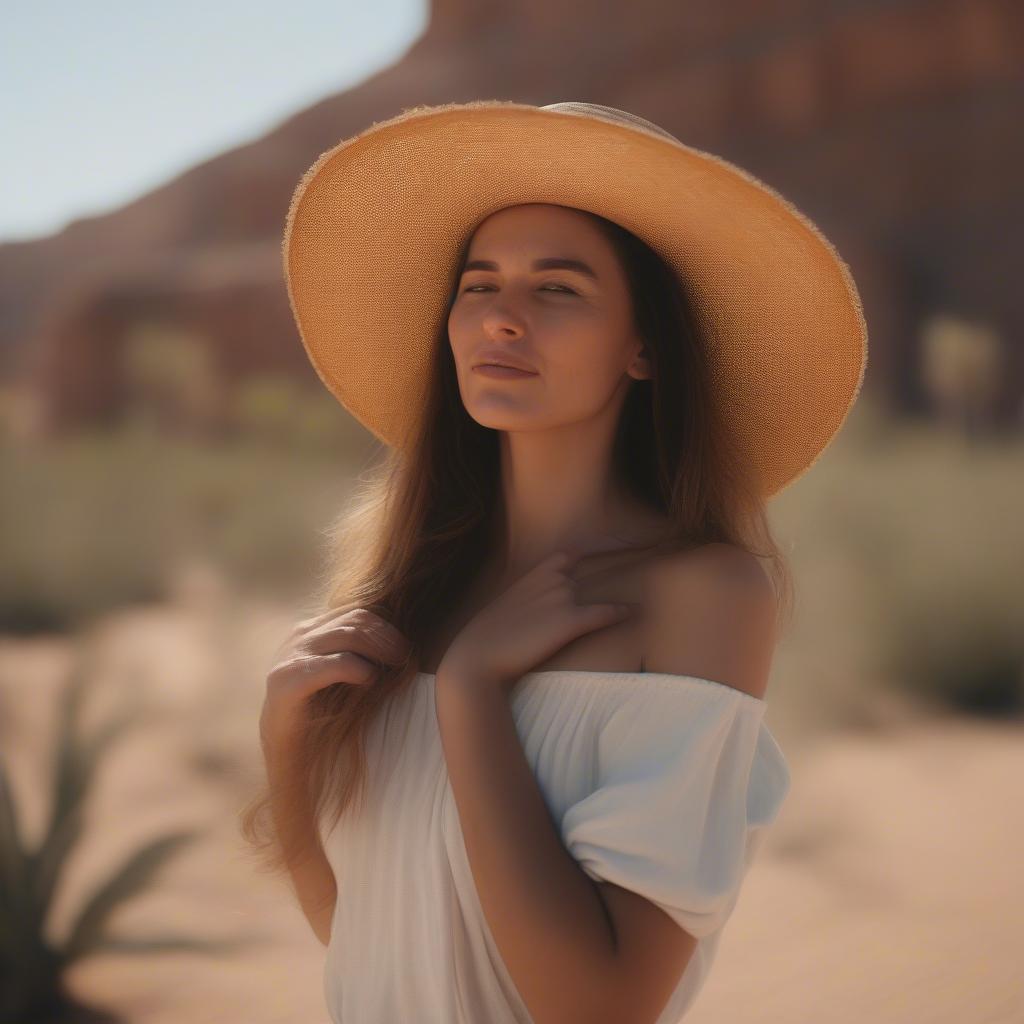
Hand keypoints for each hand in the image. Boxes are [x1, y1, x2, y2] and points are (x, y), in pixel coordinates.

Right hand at [260, 606, 410, 757]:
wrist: (284, 748)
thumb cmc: (321, 711)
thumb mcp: (340, 674)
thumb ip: (357, 651)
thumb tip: (401, 642)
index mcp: (312, 630)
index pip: (356, 612)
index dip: (386, 625)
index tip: (405, 645)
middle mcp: (300, 636)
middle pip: (356, 619)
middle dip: (388, 635)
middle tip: (406, 655)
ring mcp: (292, 655)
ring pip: (349, 634)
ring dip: (380, 649)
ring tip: (396, 666)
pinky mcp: (288, 680)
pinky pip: (336, 663)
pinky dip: (360, 669)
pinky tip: (370, 680)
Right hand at [436, 549, 633, 692]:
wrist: (477, 658)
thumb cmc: (485, 639)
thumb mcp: (502, 608)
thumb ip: (522, 600)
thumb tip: (534, 609)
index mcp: (532, 576)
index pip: (566, 556)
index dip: (584, 555)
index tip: (601, 553)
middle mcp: (550, 581)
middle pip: (579, 583)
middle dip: (588, 593)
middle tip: (619, 580)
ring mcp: (560, 599)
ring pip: (591, 597)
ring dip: (603, 603)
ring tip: (625, 604)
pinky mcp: (569, 621)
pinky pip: (603, 613)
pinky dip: (619, 612)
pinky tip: (632, 612)